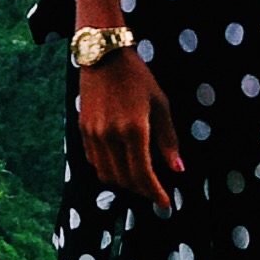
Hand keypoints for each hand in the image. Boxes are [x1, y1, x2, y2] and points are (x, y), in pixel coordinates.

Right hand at [76, 46, 180, 210]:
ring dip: (124, 183)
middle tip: (155, 192)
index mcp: (134, 130)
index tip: (165, 203)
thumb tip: (177, 169)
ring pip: (107, 174)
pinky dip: (109, 170)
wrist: (103, 56)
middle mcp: (110, 136)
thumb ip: (168, 140)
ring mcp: (93, 135)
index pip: (143, 174)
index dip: (154, 192)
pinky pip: (95, 161)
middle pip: (124, 179)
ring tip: (139, 181)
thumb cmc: (137, 78)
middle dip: (141, 190)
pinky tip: (121, 165)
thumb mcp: (161, 105)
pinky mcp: (82, 131)